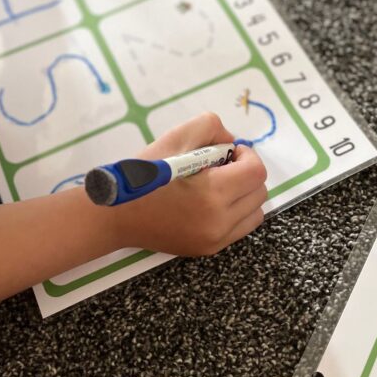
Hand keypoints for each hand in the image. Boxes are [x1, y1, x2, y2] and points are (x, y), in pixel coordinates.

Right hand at [111, 112, 267, 256]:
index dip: (247, 155)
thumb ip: (213, 128)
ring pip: (255, 212)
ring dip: (244, 194)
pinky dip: (236, 212)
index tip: (226, 152)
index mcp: (213, 193)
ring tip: (217, 186)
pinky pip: (241, 228)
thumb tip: (233, 144)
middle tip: (219, 167)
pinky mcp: (209, 249)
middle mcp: (220, 221)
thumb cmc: (145, 172)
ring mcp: (216, 239)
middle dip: (246, 173)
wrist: (117, 214)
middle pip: (259, 191)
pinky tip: (212, 203)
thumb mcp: (178, 135)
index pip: (256, 171)